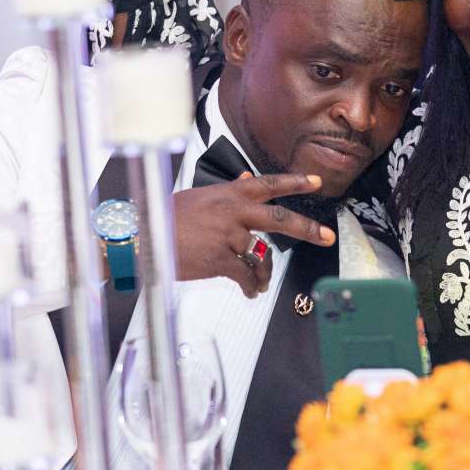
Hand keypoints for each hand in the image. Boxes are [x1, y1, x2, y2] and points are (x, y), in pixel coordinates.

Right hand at [171, 172, 335, 296]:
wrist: (142, 239)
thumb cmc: (166, 219)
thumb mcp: (198, 197)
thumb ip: (226, 190)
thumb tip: (247, 178)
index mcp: (228, 194)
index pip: (268, 184)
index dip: (294, 182)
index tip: (316, 182)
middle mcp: (233, 212)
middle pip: (280, 219)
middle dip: (308, 229)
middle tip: (327, 236)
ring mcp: (229, 236)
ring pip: (262, 255)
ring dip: (264, 273)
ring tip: (261, 282)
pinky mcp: (221, 260)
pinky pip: (246, 275)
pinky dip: (251, 286)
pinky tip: (250, 291)